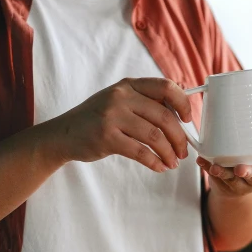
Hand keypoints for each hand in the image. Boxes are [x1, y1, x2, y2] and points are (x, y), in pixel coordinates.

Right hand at [47, 78, 191, 171]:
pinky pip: (140, 152)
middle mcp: (121, 97)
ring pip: (155, 136)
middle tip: (183, 152)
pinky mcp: (106, 137)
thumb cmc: (96, 119)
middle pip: (164, 116)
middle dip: (179, 137)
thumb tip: (179, 114)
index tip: (188, 120)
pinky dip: (154, 162)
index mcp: (128, 85)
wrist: (63, 134)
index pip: (166, 87)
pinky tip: (159, 167)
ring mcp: (112, 116)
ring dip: (168, 152)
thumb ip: (144, 102)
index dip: (183, 103)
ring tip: (172, 162)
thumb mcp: (118, 101)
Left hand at [197, 151, 251, 196]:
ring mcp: (233, 184)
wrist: (236, 190)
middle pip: (248, 176)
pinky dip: (206, 166)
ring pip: (227, 177)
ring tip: (215, 167)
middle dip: (245, 172)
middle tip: (240, 169)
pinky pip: (212, 175)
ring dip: (221, 171)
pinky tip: (200, 159)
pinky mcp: (219, 183)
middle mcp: (249, 181)